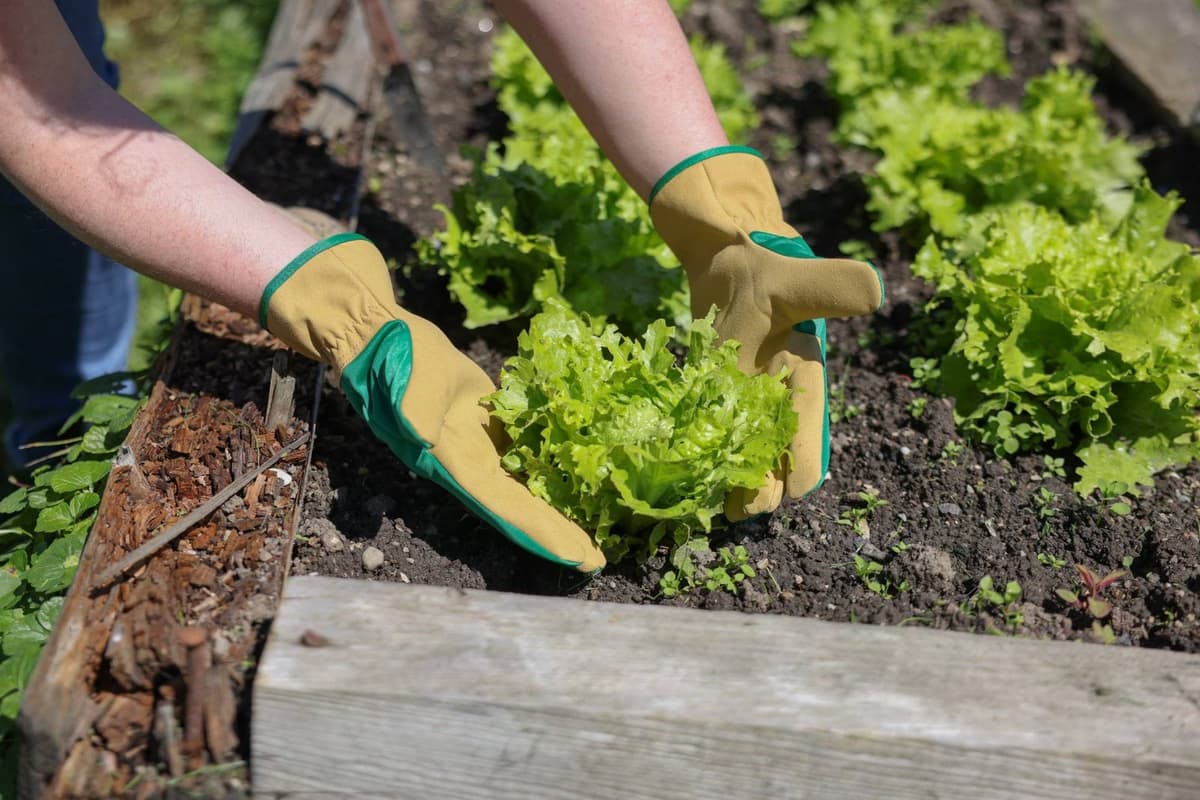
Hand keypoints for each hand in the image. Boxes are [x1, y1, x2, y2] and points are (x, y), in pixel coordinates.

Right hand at [261, 232, 605, 571]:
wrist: (381, 336)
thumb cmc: (390, 356)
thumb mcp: (400, 378)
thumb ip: (412, 409)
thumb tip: (423, 436)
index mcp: (451, 459)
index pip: (501, 505)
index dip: (536, 531)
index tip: (570, 555)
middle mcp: (468, 462)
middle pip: (519, 507)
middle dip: (555, 533)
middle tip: (596, 561)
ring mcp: (481, 445)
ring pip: (524, 485)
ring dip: (556, 509)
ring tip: (592, 533)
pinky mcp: (490, 423)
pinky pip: (525, 453)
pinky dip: (552, 469)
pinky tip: (580, 480)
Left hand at [650, 147, 883, 518]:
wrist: (728, 265)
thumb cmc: (762, 276)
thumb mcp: (795, 282)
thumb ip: (830, 288)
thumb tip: (875, 293)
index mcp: (805, 394)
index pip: (807, 462)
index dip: (787, 483)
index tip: (757, 493)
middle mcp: (780, 412)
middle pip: (774, 479)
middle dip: (752, 495)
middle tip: (720, 502)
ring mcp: (749, 414)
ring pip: (746, 471)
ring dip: (728, 487)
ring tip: (698, 495)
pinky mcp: (720, 410)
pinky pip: (718, 452)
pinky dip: (706, 467)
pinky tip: (684, 473)